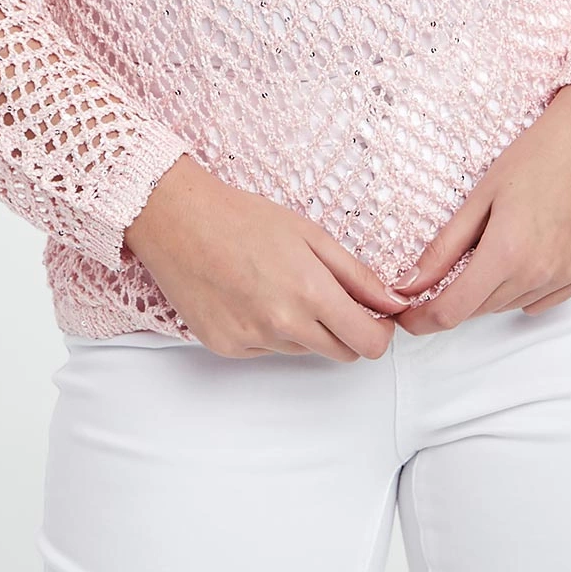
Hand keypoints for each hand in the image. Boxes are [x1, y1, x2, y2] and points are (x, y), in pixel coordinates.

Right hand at [123, 155, 413, 361]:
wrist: (178, 220)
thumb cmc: (244, 217)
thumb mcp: (311, 235)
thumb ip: (357, 275)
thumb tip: (392, 303)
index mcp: (310, 292)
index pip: (367, 343)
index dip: (380, 332)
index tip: (377, 317)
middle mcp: (283, 325)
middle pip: (341, 354)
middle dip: (347, 331)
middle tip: (330, 296)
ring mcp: (252, 340)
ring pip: (303, 350)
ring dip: (305, 328)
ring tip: (279, 285)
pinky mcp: (226, 347)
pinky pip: (267, 350)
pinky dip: (270, 331)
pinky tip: (251, 296)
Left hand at [389, 86, 570, 331]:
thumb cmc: (537, 156)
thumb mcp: (481, 196)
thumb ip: (445, 247)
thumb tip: (410, 282)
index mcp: (506, 253)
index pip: (453, 311)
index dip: (423, 320)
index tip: (408, 317)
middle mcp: (537, 274)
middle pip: (479, 309)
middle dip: (455, 297)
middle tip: (445, 269)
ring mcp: (565, 277)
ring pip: (509, 306)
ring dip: (489, 291)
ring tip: (492, 247)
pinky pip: (541, 302)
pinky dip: (522, 291)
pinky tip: (520, 259)